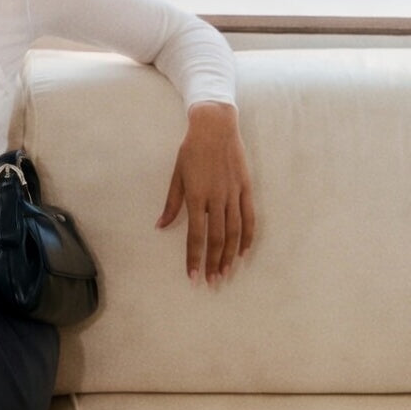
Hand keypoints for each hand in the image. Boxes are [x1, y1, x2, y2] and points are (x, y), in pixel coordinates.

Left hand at [156, 102, 254, 284]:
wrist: (215, 126)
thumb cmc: (191, 150)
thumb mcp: (176, 175)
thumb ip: (171, 203)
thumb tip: (161, 226)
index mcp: (197, 196)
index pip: (196, 235)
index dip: (194, 258)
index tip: (192, 276)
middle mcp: (217, 198)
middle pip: (216, 239)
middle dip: (213, 263)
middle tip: (211, 283)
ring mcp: (234, 193)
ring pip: (234, 232)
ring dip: (230, 255)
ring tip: (226, 274)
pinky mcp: (246, 187)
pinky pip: (249, 217)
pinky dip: (248, 236)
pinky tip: (244, 252)